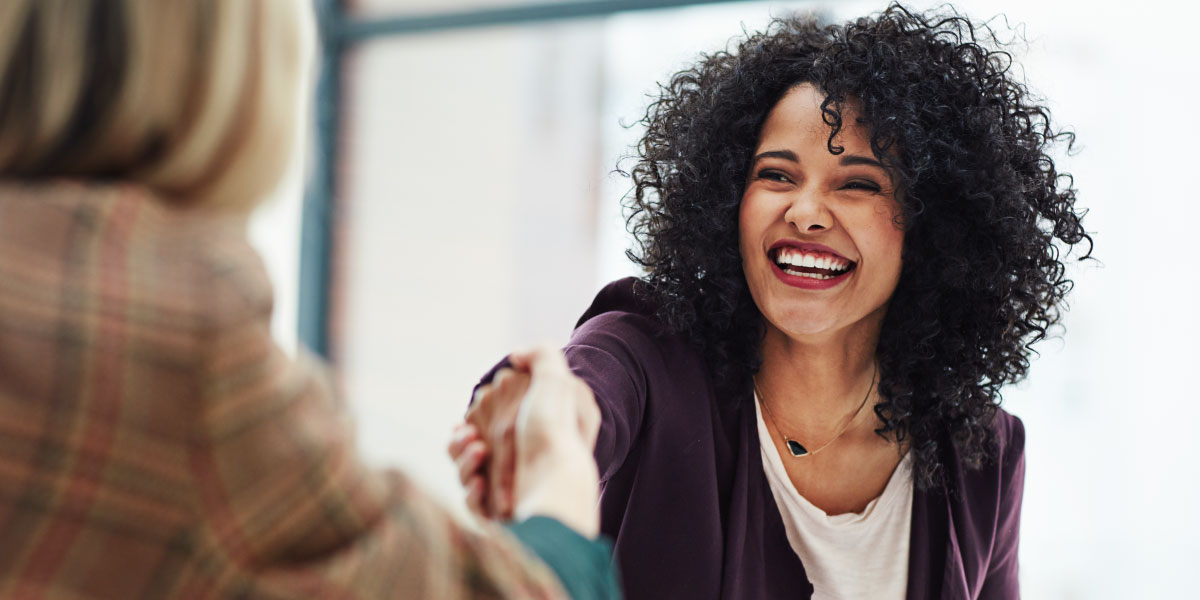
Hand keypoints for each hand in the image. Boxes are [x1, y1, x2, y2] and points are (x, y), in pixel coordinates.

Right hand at [450, 346, 600, 536]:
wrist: (557, 485)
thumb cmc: (555, 433)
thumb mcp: (557, 381)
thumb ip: (540, 356)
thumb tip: (516, 355)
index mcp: (530, 433)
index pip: (491, 420)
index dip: (478, 415)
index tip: (475, 411)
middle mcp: (520, 461)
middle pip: (471, 445)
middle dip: (462, 439)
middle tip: (471, 437)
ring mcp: (508, 489)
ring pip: (465, 472)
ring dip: (463, 460)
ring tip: (478, 452)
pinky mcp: (499, 515)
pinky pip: (472, 502)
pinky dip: (471, 491)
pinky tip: (481, 483)